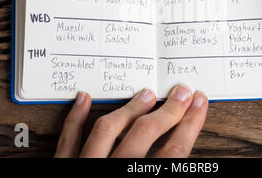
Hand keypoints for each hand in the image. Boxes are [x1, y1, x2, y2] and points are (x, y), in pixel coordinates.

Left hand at [54, 84, 207, 157]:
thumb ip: (168, 167)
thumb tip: (182, 151)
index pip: (173, 154)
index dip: (189, 126)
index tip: (199, 106)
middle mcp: (112, 172)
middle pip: (143, 136)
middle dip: (166, 112)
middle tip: (182, 93)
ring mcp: (85, 168)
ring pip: (107, 131)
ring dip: (128, 110)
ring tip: (145, 94)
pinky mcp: (62, 168)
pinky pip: (67, 140)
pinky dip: (74, 119)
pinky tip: (84, 99)